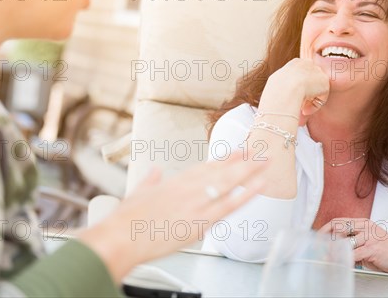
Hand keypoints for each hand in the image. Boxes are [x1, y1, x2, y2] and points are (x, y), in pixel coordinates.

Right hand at [79, 154, 267, 282]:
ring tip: (266, 163)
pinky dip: (246, 194)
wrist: (120, 236)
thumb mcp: (138, 193)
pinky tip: (259, 186)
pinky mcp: (200, 221)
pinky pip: (229, 206)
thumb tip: (154, 171)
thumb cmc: (127, 220)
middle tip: (260, 151)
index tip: (239, 151)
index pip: (207, 166)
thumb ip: (150, 180)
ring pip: (229, 183)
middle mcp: (189, 188)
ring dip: (250, 171)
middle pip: (222, 170)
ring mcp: (197, 203)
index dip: (225, 158)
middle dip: (243, 161)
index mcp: (176, 182)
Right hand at [262, 58, 329, 125]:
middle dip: (307, 94)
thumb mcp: (277, 81)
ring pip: (316, 90)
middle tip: (299, 105)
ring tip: (301, 110)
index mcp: (296, 62)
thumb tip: (285, 90)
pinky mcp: (325, 83)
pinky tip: (305, 111)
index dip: (299, 87)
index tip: (294, 97)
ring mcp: (318, 72)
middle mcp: (308, 64)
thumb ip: (285, 83)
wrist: (285, 89)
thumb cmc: (276, 88)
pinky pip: (321, 98)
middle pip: (311, 81)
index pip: (302, 74)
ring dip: (310, 101)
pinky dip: (314, 106)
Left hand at [319, 218, 387, 275]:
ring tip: (326, 259)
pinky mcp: (373, 248)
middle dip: (325, 240)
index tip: (317, 239)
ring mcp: (370, 236)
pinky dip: (345, 260)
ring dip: (333, 253)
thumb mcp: (368, 242)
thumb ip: (353, 241)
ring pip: (344, 242)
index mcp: (363, 223)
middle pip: (337, 228)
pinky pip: (353, 254)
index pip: (338, 222)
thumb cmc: (387, 252)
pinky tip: (341, 264)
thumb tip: (333, 247)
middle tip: (318, 250)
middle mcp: (366, 226)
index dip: (324, 230)